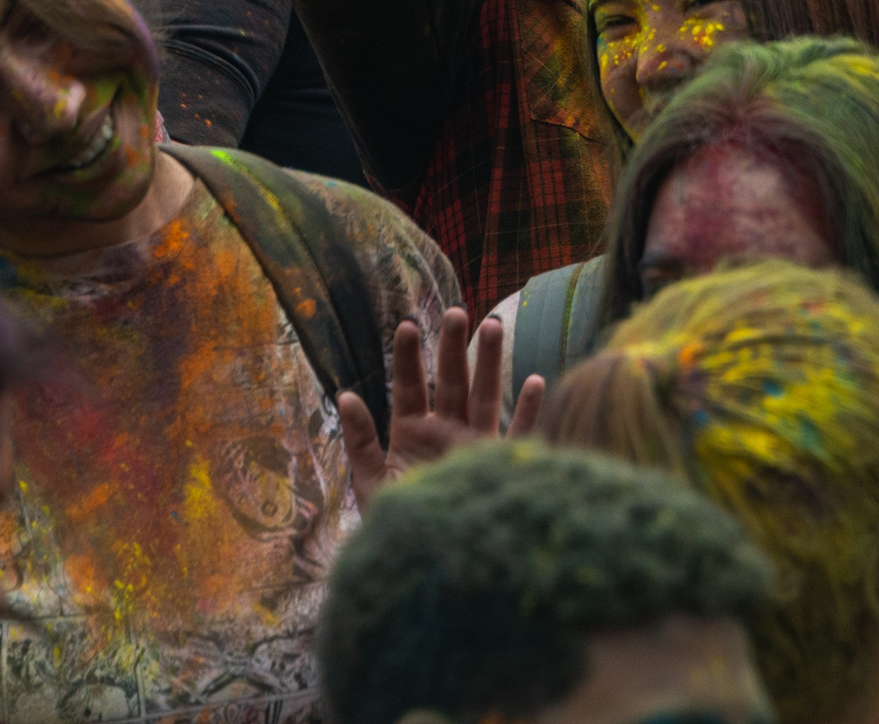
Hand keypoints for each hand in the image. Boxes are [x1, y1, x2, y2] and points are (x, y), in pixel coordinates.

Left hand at [339, 307, 546, 510]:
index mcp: (412, 434)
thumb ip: (361, 440)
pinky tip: (534, 380)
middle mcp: (446, 433)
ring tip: (492, 325)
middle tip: (457, 312)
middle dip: (454, 347)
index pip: (409, 387)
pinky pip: (517, 434)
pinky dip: (527, 410)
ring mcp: (474, 446)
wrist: (427, 567)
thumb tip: (345, 395)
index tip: (407, 326)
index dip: (408, 357)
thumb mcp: (371, 482)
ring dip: (489, 362)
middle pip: (451, 381)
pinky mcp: (497, 466)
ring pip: (484, 396)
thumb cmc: (395, 528)